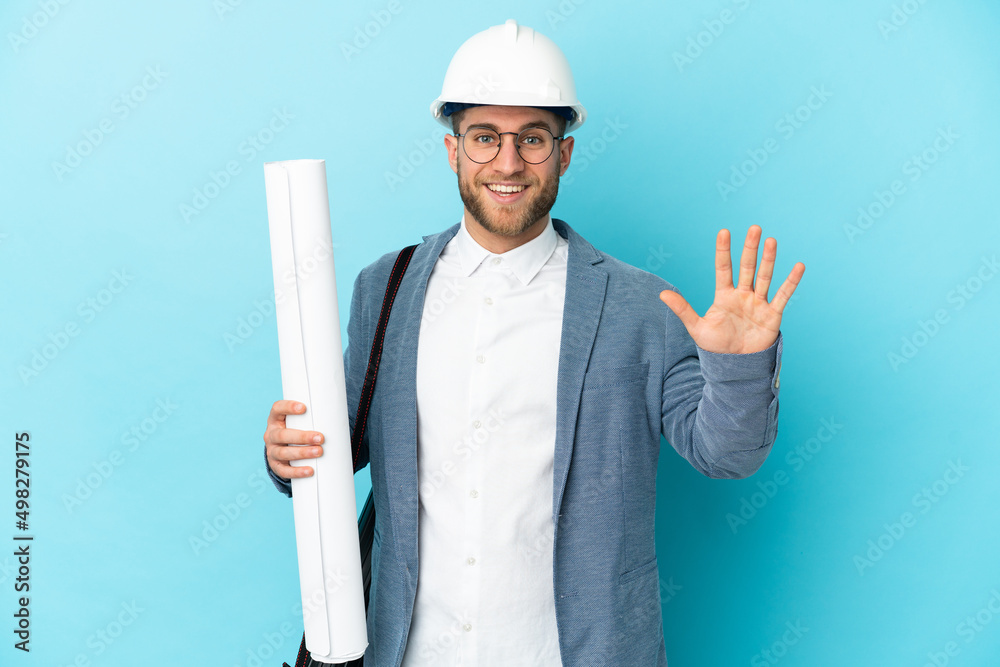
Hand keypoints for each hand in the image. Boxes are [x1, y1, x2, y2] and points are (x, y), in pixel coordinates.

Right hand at [264, 400, 324, 480]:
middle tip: (320, 438)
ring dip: (302, 453)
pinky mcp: (276, 466)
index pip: (277, 409)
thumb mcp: (302, 422)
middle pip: (282, 435)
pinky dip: (297, 472)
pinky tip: (309, 471)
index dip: (288, 407)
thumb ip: (314, 417)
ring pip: (283, 452)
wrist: (286, 451)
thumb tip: (342, 415)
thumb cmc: (300, 430)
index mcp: (276, 419)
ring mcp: (272, 451)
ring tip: (319, 452)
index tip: (304, 408)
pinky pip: (284, 470)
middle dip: (302, 437)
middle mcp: (271, 434)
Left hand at [659, 226, 803, 353]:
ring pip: (764, 276)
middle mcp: (742, 295)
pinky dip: (791, 281)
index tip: (724, 231)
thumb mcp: (697, 327)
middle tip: (754, 228)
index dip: (724, 250)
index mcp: (724, 295)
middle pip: (747, 267)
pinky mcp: (772, 314)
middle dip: (750, 248)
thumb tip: (661, 294)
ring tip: (771, 240)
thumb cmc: (716, 346)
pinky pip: (783, 295)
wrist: (735, 365)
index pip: (724, 268)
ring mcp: (758, 303)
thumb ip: (682, 309)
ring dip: (768, 259)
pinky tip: (799, 266)